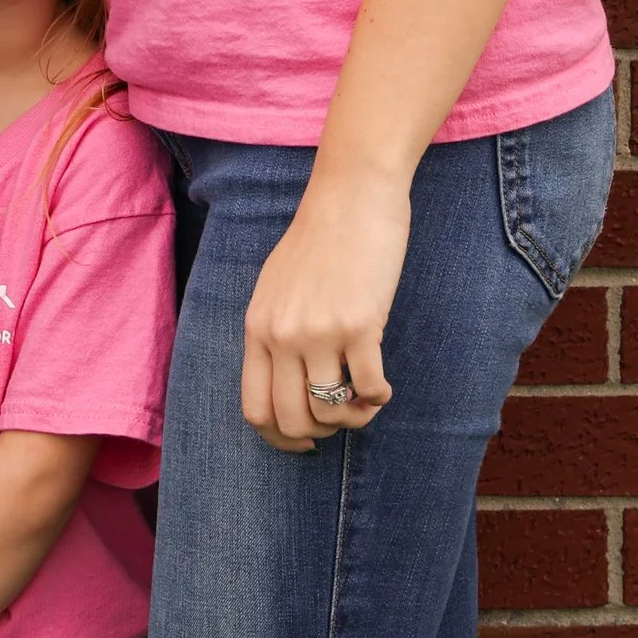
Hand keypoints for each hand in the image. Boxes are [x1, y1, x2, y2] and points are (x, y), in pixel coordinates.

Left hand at [241, 173, 408, 451]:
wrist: (350, 197)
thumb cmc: (318, 241)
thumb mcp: (276, 288)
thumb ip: (275, 333)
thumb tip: (287, 387)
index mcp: (257, 327)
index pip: (255, 409)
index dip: (281, 438)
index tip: (306, 439)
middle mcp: (282, 335)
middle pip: (292, 421)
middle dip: (321, 434)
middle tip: (341, 416)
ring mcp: (319, 332)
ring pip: (331, 413)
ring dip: (354, 418)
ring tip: (364, 399)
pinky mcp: (359, 326)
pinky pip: (370, 390)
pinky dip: (379, 398)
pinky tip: (383, 383)